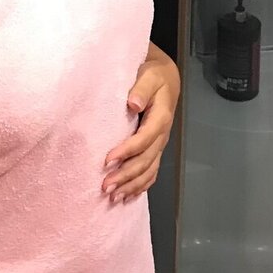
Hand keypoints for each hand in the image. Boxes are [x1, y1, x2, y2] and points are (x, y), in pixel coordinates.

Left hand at [101, 46, 180, 202]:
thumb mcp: (149, 75)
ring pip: (148, 170)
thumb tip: (133, 104)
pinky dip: (140, 186)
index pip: (143, 139)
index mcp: (160, 118)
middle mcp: (162, 135)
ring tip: (113, 197)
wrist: (166, 79)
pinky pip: (151, 171)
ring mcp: (159, 144)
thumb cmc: (154, 75)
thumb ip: (141, 88)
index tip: (107, 160)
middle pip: (145, 161)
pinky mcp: (155, 148)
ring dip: (131, 185)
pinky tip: (128, 196)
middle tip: (105, 186)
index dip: (127, 151)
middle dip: (126, 175)